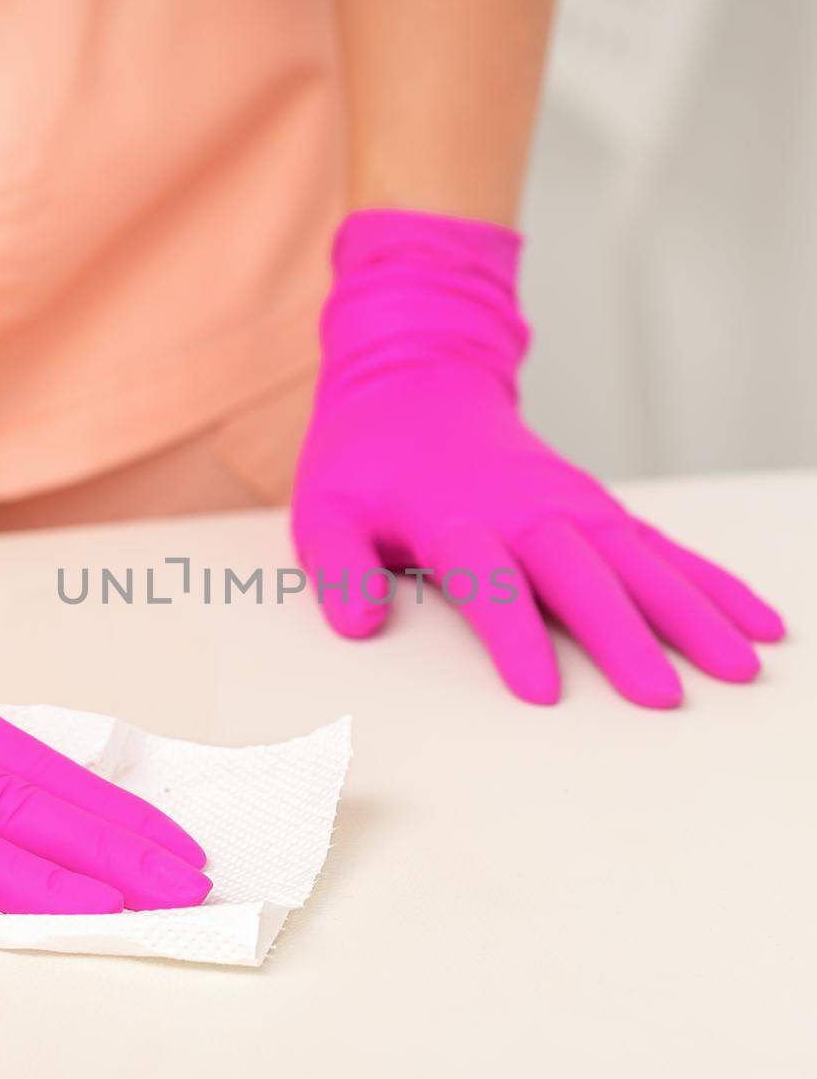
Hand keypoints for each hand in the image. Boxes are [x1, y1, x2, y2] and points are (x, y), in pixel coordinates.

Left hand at [292, 210, 784, 707]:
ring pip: (639, 562)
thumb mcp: (323, 508)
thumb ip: (336, 567)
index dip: (514, 634)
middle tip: (661, 698)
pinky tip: (756, 621)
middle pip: (581, 576)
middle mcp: (526, 510)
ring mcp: (572, 506)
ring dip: (690, 613)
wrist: (416, 380)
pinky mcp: (599, 508)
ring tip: (738, 667)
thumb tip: (357, 625)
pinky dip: (710, 583)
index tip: (540, 692)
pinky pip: (663, 547)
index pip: (489, 581)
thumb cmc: (366, 460)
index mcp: (455, 517)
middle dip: (623, 636)